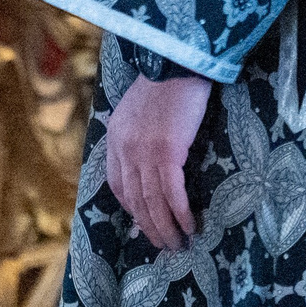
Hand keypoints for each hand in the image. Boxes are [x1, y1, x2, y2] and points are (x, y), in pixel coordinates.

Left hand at [106, 71, 211, 252]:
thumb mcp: (137, 109)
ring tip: (178, 244)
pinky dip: (180, 213)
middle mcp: (125, 149)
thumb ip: (136, 133)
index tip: (143, 223)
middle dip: (149, 226)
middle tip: (165, 245)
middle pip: (134, 199)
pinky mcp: (166, 152)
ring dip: (165, 228)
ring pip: (152, 202)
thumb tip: (148, 157)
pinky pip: (172, 193)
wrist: (177, 61)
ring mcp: (144, 152)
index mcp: (115, 138)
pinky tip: (190, 226)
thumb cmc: (165, 82)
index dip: (130, 208)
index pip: (116, 184)